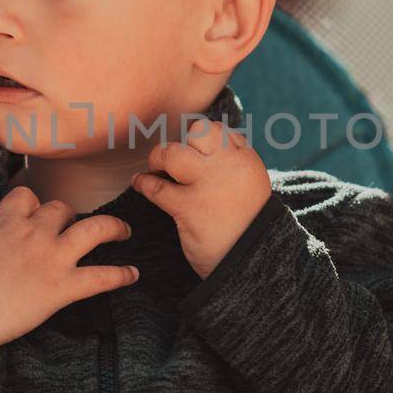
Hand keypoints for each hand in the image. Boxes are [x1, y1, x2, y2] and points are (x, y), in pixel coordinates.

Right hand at [0, 187, 136, 356]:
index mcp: (7, 222)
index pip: (27, 197)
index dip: (34, 204)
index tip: (37, 212)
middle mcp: (34, 233)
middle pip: (62, 209)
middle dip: (69, 216)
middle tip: (74, 228)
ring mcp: (51, 257)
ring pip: (94, 228)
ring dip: (113, 228)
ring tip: (125, 232)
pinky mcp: (62, 287)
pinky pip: (101, 276)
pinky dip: (121, 275)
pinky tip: (132, 275)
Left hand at [131, 120, 271, 278]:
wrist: (250, 262)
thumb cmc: (247, 223)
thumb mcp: (251, 185)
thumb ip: (234, 162)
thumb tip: (214, 140)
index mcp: (245, 161)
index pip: (218, 130)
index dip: (200, 138)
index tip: (193, 150)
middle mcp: (227, 167)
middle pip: (197, 133)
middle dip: (181, 143)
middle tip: (172, 159)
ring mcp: (207, 186)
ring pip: (173, 154)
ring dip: (159, 158)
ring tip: (156, 168)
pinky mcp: (188, 208)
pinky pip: (157, 187)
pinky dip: (143, 183)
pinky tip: (140, 184)